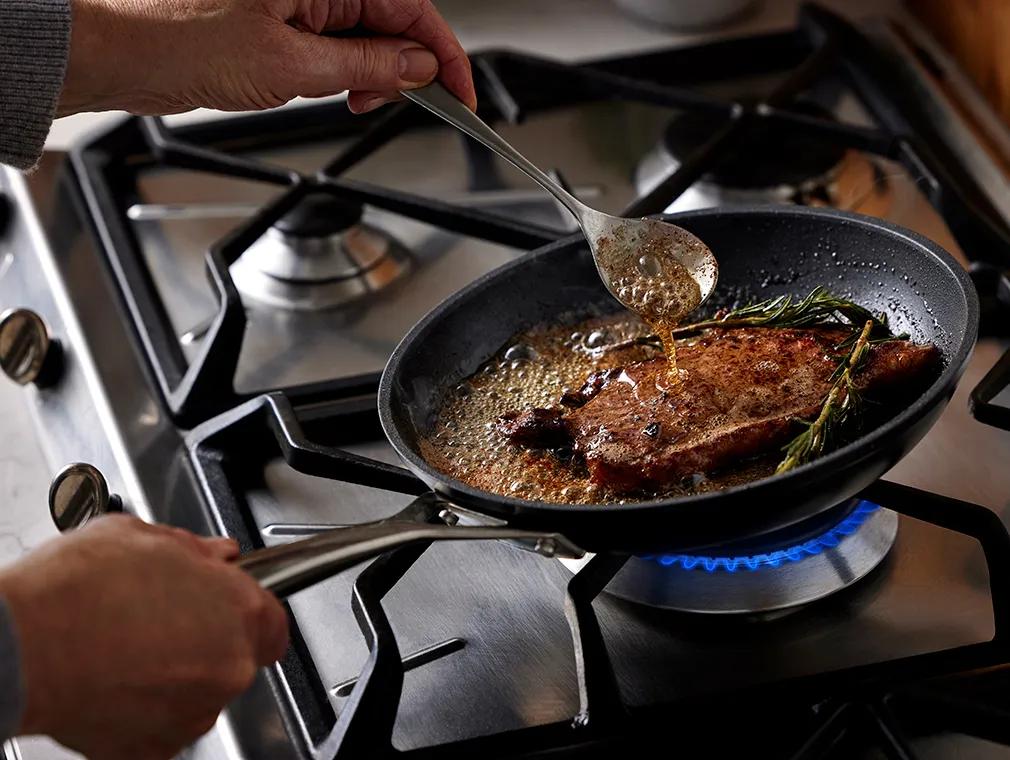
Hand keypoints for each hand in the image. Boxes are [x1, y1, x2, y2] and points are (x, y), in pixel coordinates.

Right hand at [0, 514, 287, 759]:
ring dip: (176, 674)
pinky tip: (115, 678)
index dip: (245, 610)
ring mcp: (192, 713)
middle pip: (235, 656)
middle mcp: (227, 667)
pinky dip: (145, 707)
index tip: (223, 605)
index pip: (273, 621)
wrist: (18, 645)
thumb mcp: (144, 537)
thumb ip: (195, 550)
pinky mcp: (154, 748)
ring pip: (199, 691)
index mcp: (239, 612)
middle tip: (160, 619)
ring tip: (129, 647)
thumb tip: (215, 555)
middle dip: (205, 638)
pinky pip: (163, 723)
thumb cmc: (76, 590)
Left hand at [60, 0, 475, 116]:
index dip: (443, 55)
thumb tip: (416, 66)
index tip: (462, 94)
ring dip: (375, 74)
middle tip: (400, 104)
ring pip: (366, 36)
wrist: (118, 52)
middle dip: (406, 67)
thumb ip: (365, 65)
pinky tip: (338, 91)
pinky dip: (346, 74)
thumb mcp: (292, 65)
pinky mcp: (283, 20)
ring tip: (358, 101)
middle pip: (393, 20)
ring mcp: (299, 0)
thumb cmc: (181, 39)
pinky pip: (335, 44)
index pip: (411, 8)